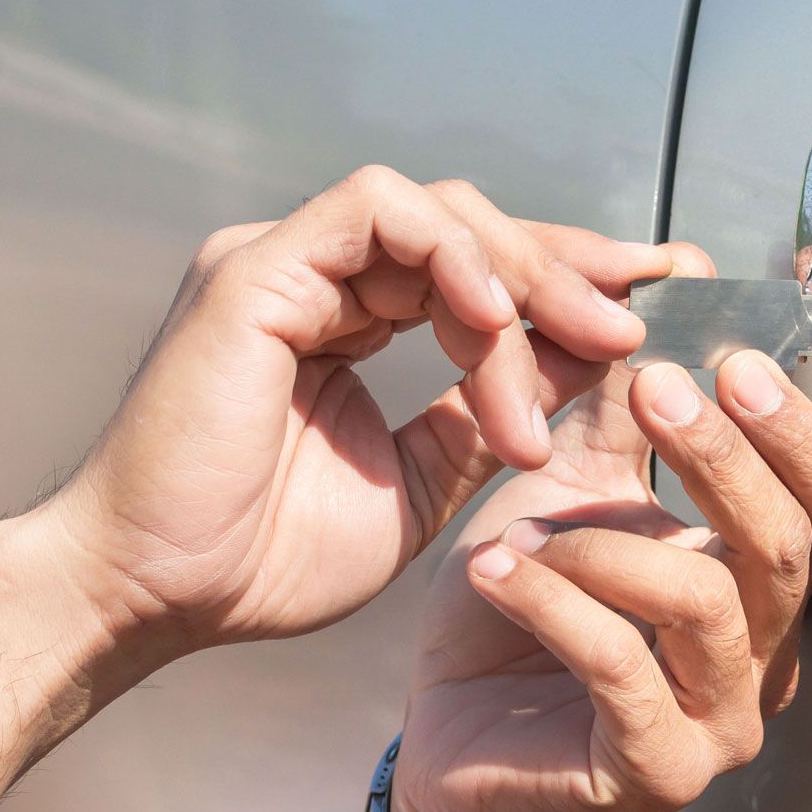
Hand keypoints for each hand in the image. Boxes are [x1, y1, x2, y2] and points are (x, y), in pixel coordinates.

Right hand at [25, 166, 673, 663]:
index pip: (478, 266)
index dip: (568, 276)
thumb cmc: (265, 557)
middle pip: (473, 226)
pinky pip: (377, 213)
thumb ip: (492, 413)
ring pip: (440, 214)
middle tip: (635, 324)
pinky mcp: (256, 267)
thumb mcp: (422, 480)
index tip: (653, 302)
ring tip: (580, 347)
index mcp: (350, 317)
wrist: (158, 598)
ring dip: (523, 279)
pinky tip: (495, 320)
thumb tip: (593, 356)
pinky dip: (452, 255)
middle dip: (567, 270)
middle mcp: (318, 277)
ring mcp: (284, 261)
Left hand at [387, 250, 811, 811]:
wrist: (444, 738)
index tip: (730, 352)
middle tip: (660, 389)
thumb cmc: (517, 617)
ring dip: (606, 542)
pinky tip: (500, 571)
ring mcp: (720, 721)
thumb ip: (617, 406)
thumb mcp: (568, 487)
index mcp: (760, 583)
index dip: (791, 428)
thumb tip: (660, 292)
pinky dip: (557, 605)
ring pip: (710, 602)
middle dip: (726, 455)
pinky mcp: (656, 772)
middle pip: (790, 544)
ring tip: (523, 521)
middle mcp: (763, 654)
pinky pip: (624, 671)